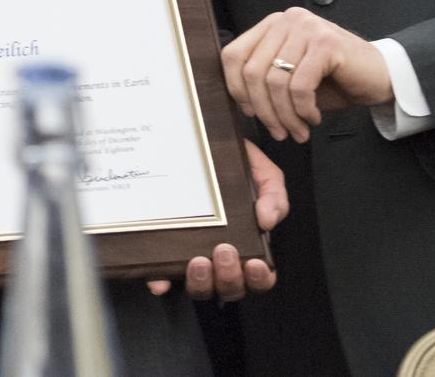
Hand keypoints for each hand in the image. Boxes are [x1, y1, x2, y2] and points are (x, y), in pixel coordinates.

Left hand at [148, 140, 287, 299]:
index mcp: (250, 244)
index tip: (254, 263)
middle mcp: (222, 257)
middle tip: (224, 250)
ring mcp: (195, 257)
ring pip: (200, 288)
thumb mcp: (265, 175)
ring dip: (200, 282)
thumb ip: (274, 196)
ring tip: (198, 260)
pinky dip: (162, 280)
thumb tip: (268, 220)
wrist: (207, 145)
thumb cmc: (239, 165)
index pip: (258, 276)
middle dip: (229, 277)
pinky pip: (163, 275)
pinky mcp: (169, 252)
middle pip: (229, 288)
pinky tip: (161, 278)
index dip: (259, 278)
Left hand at [221, 7, 391, 141]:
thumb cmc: (334, 79)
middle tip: (278, 132)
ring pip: (275, 81)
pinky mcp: (327, 43)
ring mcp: (307, 28)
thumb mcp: (291, 76)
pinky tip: (312, 117)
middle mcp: (287, 20)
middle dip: (263, 110)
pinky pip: (300, 86)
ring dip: (285, 115)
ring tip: (297, 130)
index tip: (250, 112)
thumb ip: (265, 78)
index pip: (233, 54)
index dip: (236, 88)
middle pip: (252, 71)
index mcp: (272, 25)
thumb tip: (240, 102)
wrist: (380, 75)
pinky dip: (303, 110)